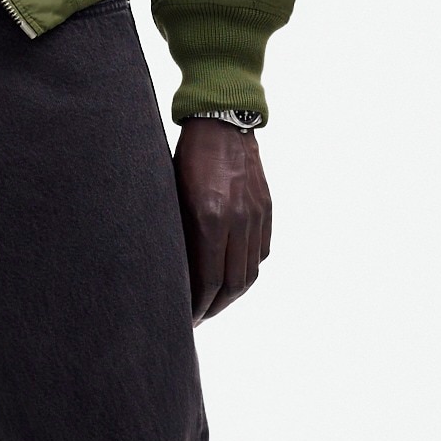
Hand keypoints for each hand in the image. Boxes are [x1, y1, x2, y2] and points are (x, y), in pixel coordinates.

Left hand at [175, 121, 272, 323]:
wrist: (221, 121)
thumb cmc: (186, 157)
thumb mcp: (174, 195)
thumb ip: (180, 233)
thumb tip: (177, 273)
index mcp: (209, 217)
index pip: (208, 279)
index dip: (198, 305)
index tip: (185, 318)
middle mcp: (237, 219)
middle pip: (233, 283)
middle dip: (215, 307)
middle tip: (198, 318)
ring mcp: (256, 214)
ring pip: (250, 271)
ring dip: (233, 294)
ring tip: (215, 303)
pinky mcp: (266, 208)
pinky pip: (261, 251)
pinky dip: (248, 270)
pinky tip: (232, 276)